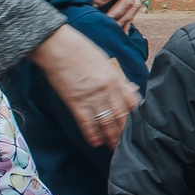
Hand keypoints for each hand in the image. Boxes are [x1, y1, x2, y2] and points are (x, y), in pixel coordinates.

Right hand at [33, 25, 141, 148]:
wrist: (56, 46)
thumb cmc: (80, 50)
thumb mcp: (104, 61)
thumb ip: (117, 77)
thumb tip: (130, 89)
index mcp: (115, 78)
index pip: (132, 101)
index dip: (136, 115)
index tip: (138, 125)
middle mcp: (106, 89)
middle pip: (120, 115)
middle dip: (124, 131)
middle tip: (128, 143)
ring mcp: (91, 96)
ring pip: (106, 122)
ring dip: (110, 136)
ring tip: (114, 147)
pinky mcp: (75, 101)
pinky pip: (86, 122)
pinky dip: (91, 134)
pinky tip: (95, 142)